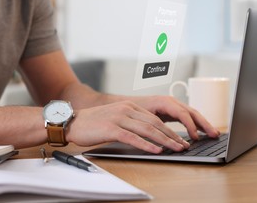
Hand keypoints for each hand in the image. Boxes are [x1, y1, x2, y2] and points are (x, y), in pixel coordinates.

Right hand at [66, 101, 189, 153]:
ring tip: (176, 148)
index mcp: (130, 106)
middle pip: (155, 124)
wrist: (72, 121)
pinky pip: (133, 138)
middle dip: (172, 135)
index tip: (180, 138)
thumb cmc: (94, 123)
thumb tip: (149, 133)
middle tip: (184, 145)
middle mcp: (127, 109)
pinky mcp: (111, 128)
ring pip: (148, 130)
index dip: (169, 130)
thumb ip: (132, 121)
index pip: (155, 119)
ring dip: (165, 140)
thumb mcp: (117, 117)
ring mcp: (119, 118)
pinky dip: (147, 145)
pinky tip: (156, 150)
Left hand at [129, 96, 220, 139]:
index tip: (196, 138)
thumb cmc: (131, 110)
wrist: (123, 103)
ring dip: (203, 124)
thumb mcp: (142, 116)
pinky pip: (188, 116)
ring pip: (192, 114)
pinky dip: (196, 124)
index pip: (183, 113)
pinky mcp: (172, 110)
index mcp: (165, 101)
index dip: (191, 126)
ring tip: (214, 134)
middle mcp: (171, 101)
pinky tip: (201, 132)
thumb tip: (163, 136)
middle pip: (192, 112)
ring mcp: (173, 105)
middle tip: (215, 134)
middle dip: (205, 123)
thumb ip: (154, 125)